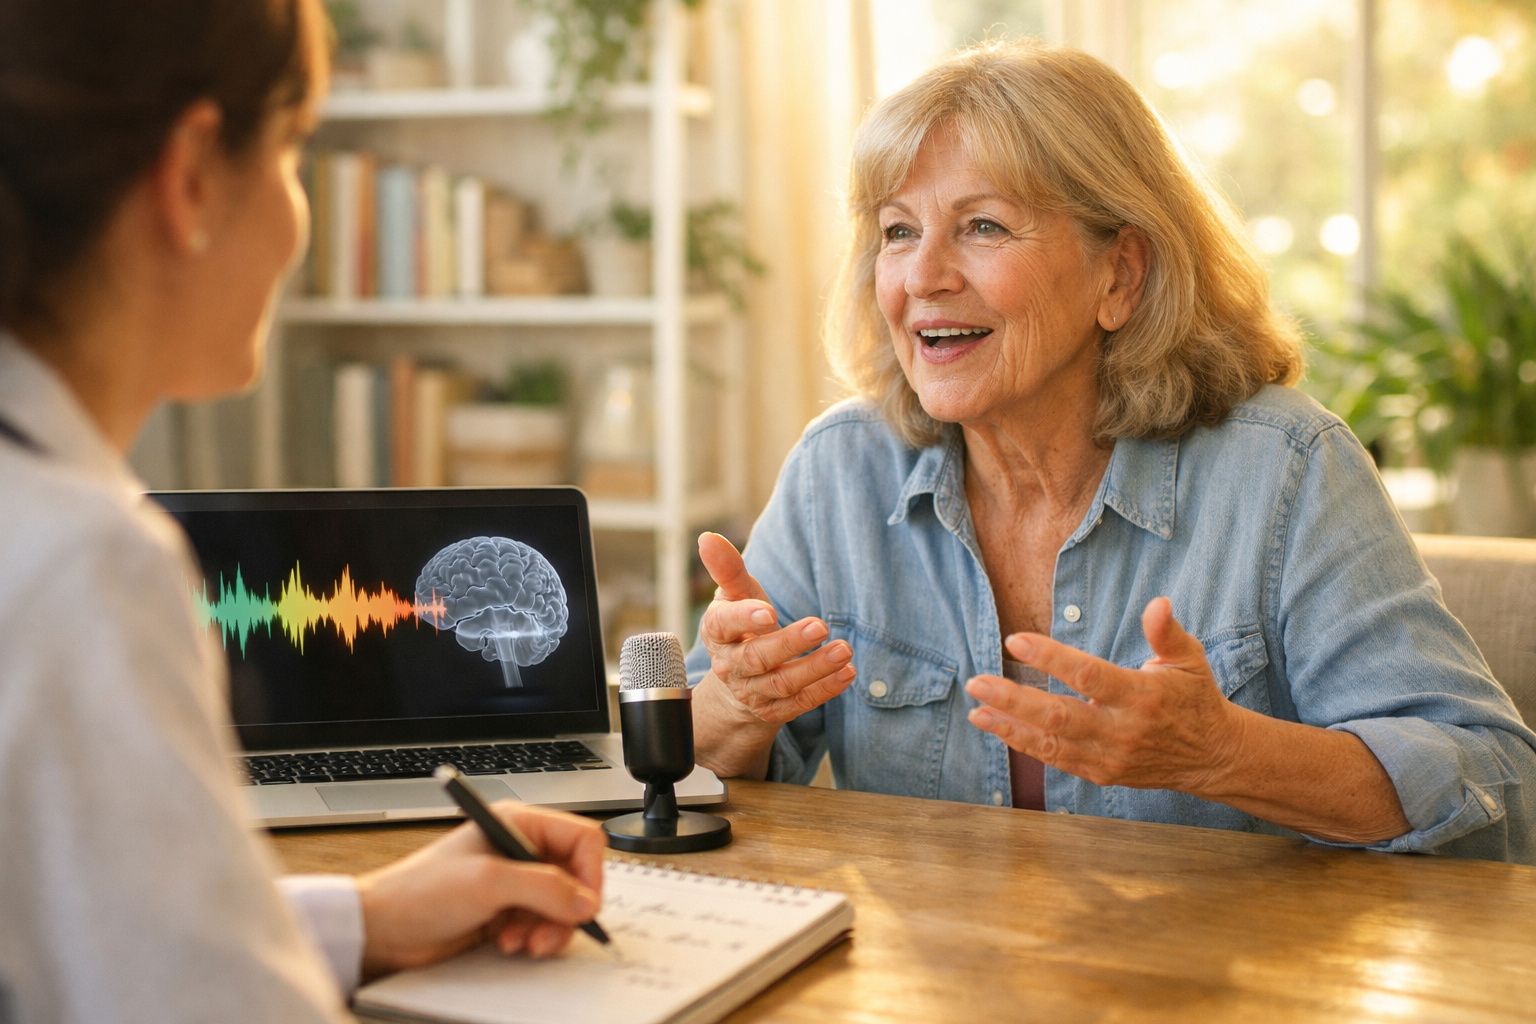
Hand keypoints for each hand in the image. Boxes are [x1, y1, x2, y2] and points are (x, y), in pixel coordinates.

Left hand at [355, 802, 605, 978]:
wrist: (385, 929)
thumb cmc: (421, 891)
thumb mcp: (489, 883)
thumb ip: (544, 888)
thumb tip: (586, 901)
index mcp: (519, 824)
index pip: (581, 839)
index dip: (589, 872)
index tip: (584, 905)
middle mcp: (521, 850)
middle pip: (576, 877)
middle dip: (566, 909)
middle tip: (549, 931)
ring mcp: (515, 883)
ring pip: (562, 906)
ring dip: (548, 928)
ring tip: (522, 941)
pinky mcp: (507, 912)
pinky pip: (543, 925)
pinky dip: (534, 938)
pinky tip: (509, 942)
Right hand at [697, 531, 855, 724]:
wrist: (740, 678)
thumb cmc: (741, 624)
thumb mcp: (735, 595)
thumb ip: (728, 568)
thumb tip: (708, 538)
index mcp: (718, 631)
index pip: (725, 624)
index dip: (745, 619)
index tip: (769, 611)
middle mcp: (731, 665)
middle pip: (758, 657)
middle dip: (790, 643)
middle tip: (821, 626)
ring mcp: (752, 691)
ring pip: (783, 683)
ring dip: (816, 668)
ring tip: (844, 650)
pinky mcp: (774, 711)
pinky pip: (800, 703)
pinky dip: (826, 689)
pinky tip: (847, 673)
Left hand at [963, 597, 1244, 793]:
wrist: (1213, 757)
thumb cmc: (1194, 698)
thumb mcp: (1189, 659)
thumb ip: (1167, 632)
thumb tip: (1158, 603)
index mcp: (1142, 696)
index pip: (1088, 676)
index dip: (1050, 658)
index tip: (1015, 641)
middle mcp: (1123, 730)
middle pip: (1059, 715)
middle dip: (1013, 699)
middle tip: (976, 682)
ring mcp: (1110, 756)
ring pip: (1051, 743)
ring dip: (1009, 725)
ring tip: (976, 709)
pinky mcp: (1101, 773)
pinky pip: (1056, 759)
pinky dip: (1024, 744)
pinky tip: (998, 726)